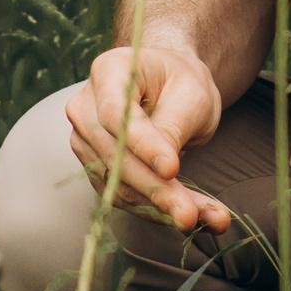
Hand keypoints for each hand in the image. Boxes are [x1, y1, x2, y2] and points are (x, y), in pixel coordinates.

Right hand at [65, 43, 234, 233]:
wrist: (171, 87)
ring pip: (118, 184)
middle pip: (115, 156)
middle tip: (190, 214)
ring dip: (161, 206)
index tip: (173, 169)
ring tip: (205, 218)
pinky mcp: (96, 169)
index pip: (117, 115)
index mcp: (109, 71)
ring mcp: (85, 141)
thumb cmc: (183, 82)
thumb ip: (174, 126)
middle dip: (156, 189)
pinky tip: (192, 217)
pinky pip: (123, 196)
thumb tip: (165, 170)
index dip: (143, 145)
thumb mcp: (191, 94)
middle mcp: (85, 107)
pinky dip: (157, 210)